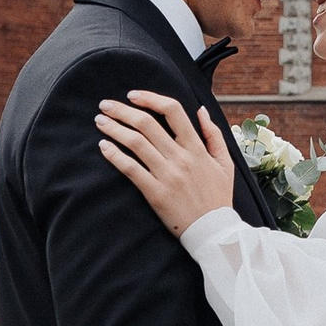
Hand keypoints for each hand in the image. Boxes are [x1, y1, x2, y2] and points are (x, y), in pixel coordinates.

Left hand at [98, 88, 237, 235]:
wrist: (214, 231)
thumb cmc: (218, 197)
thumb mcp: (225, 163)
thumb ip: (214, 135)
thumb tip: (201, 110)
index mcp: (197, 148)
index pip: (172, 111)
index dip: (150, 98)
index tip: (133, 95)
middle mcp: (180, 158)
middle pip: (147, 124)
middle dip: (122, 110)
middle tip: (105, 105)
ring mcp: (167, 175)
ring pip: (135, 143)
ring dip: (114, 128)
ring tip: (100, 121)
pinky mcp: (155, 192)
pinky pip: (130, 169)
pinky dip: (115, 155)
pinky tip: (103, 146)